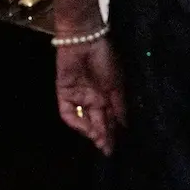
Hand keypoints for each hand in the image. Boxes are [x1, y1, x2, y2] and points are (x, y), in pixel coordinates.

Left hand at [55, 37, 124, 154]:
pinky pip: (69, 113)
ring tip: (99, 141)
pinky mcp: (64, 94)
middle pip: (97, 122)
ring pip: (84, 120)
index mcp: (106, 95)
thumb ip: (119, 105)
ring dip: (90, 132)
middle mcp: (92, 98)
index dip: (112, 134)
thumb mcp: (116, 83)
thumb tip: (124, 126)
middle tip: (106, 150)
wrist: (85, 39)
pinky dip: (77, 123)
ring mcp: (78, 97)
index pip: (109, 119)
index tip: (114, 149)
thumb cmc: (105, 59)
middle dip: (102, 136)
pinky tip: (87, 128)